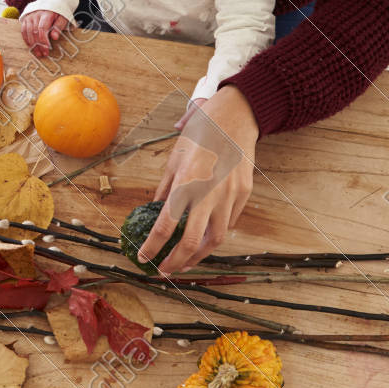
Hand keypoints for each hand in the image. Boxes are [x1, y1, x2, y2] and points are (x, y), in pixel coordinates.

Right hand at [19, 9, 68, 56]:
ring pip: (28, 32)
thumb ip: (59, 27)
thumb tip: (55, 37)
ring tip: (38, 53)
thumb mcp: (63, 18)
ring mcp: (29, 16)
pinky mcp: (26, 19)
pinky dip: (27, 40)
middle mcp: (36, 15)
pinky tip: (31, 47)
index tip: (47, 49)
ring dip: (32, 44)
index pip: (42, 28)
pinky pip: (23, 31)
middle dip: (38, 45)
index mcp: (46, 14)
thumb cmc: (58, 13)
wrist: (51, 2)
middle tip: (43, 54)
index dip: (44, 40)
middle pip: (34, 31)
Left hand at [138, 86, 259, 274]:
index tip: (144, 258)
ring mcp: (230, 195)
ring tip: (186, 261)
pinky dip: (215, 233)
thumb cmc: (202, 131)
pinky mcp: (244, 193)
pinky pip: (229, 221)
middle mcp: (208, 193)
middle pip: (191, 242)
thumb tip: (154, 209)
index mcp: (186, 182)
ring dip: (198, 255)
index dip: (153, 246)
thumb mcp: (175, 156)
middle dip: (176, 262)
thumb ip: (165, 186)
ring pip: (215, 239)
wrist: (236, 116)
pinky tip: (205, 237)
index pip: (166, 225)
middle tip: (165, 271)